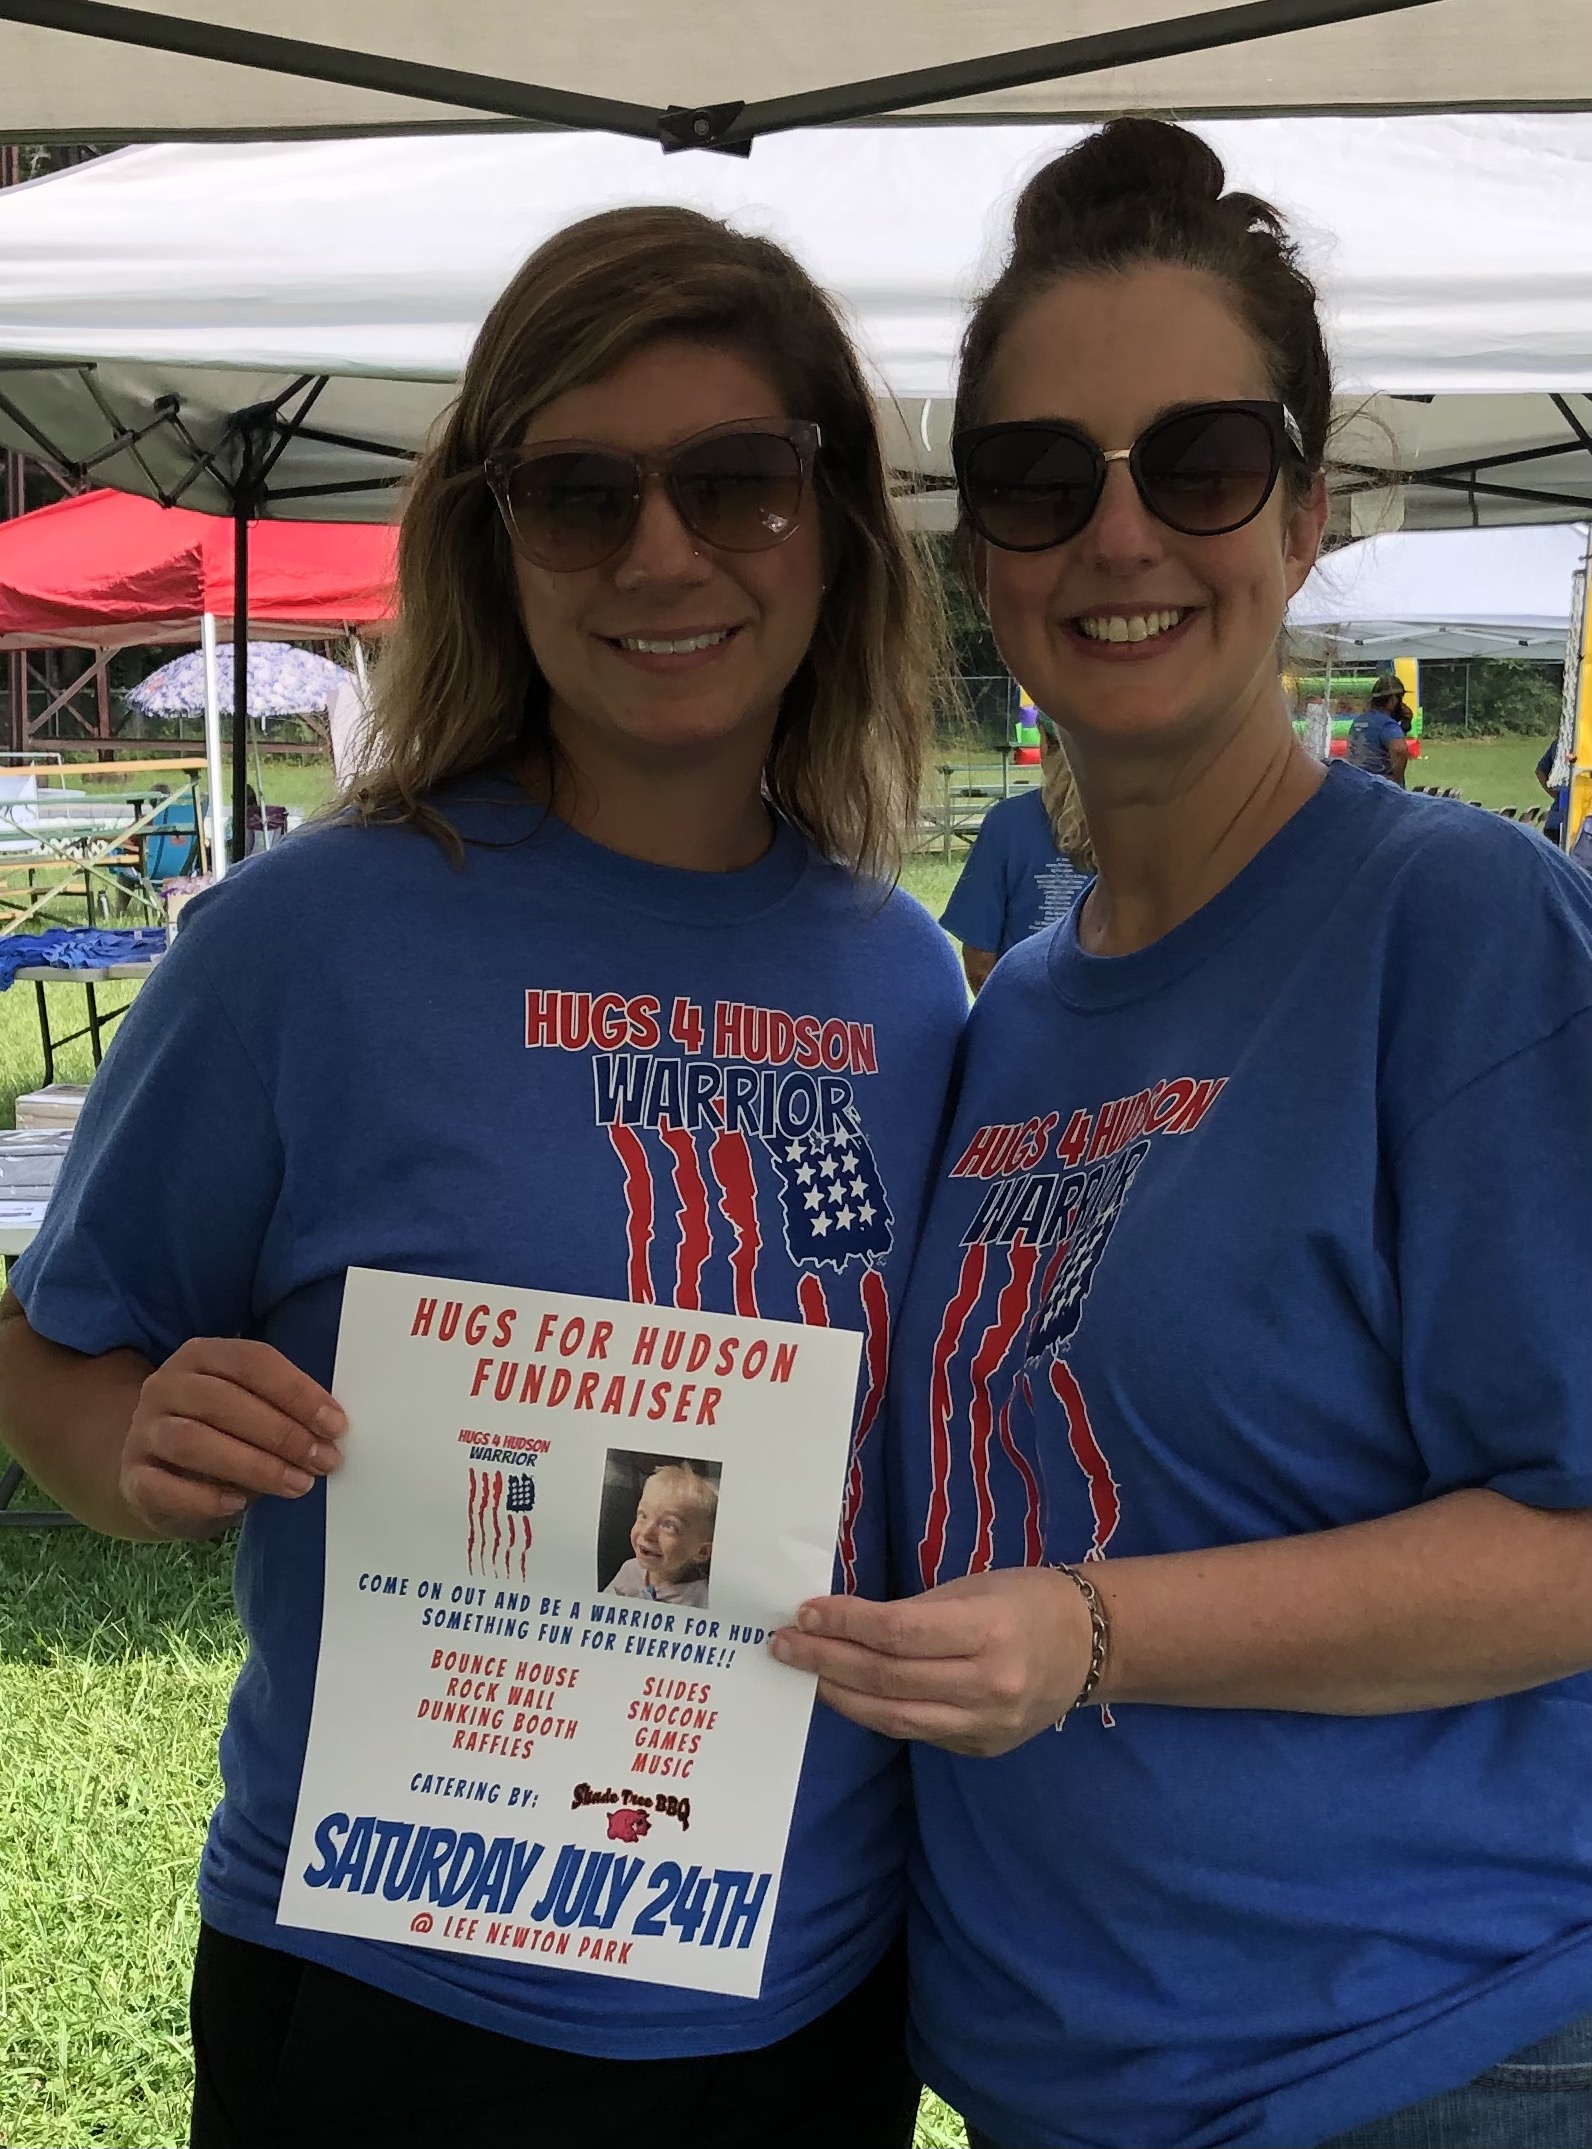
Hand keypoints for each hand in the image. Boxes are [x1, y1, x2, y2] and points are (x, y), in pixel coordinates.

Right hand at [120, 1337, 345, 1539]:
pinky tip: (239, 1504)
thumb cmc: (223, 1434)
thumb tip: (333, 1430)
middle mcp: (166, 1385)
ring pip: (194, 1441)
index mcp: (201, 1355)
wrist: (161, 1474)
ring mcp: (143, 1430)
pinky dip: (204, 1497)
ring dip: (254, 1465)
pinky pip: (163, 1485)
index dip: (297, 1392)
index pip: (252, 1361)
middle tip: (323, 1460)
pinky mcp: (131, 1476)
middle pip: (223, 1401)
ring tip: (297, 1484)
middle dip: (282, 1433)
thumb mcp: (252, 1409)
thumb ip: (284, 1409)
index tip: (336, 1425)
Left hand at [771, 1567, 1095, 1755]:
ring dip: (839, 1694)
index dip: (845, 1624)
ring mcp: (986, 1724)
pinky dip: (876, 1712)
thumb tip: (841, 1623)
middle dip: (826, 1660)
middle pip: (888, 1679)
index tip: (805, 1612)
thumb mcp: (973, 1588)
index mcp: (990, 1630)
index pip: (899, 1632)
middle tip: (784, 1644)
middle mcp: (989, 1685)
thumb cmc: (1026, 1600)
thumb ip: (913, 1611)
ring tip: (804, 1671)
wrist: (1089, 1647)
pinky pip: (916, 1731)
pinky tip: (848, 1693)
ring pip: (894, 1717)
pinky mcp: (981, 1748)